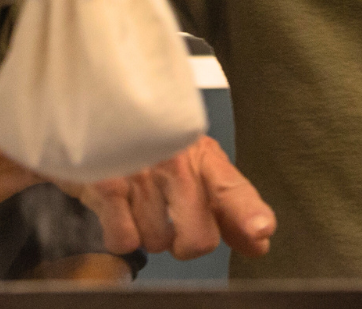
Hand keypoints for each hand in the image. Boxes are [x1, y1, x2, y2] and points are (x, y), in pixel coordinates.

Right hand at [57, 136, 275, 260]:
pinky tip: (119, 206)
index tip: (261, 229)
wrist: (100, 117)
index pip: (231, 188)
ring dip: (148, 232)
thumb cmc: (154, 149)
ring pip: (158, 243)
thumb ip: (229, 208)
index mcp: (204, 157)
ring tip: (138, 201)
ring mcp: (141, 173)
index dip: (247, 212)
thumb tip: (259, 245)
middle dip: (184, 241)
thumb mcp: (197, 168)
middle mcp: (176, 162)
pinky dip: (121, 234)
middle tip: (171, 218)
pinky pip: (125, 241)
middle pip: (198, 239)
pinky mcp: (106, 186)